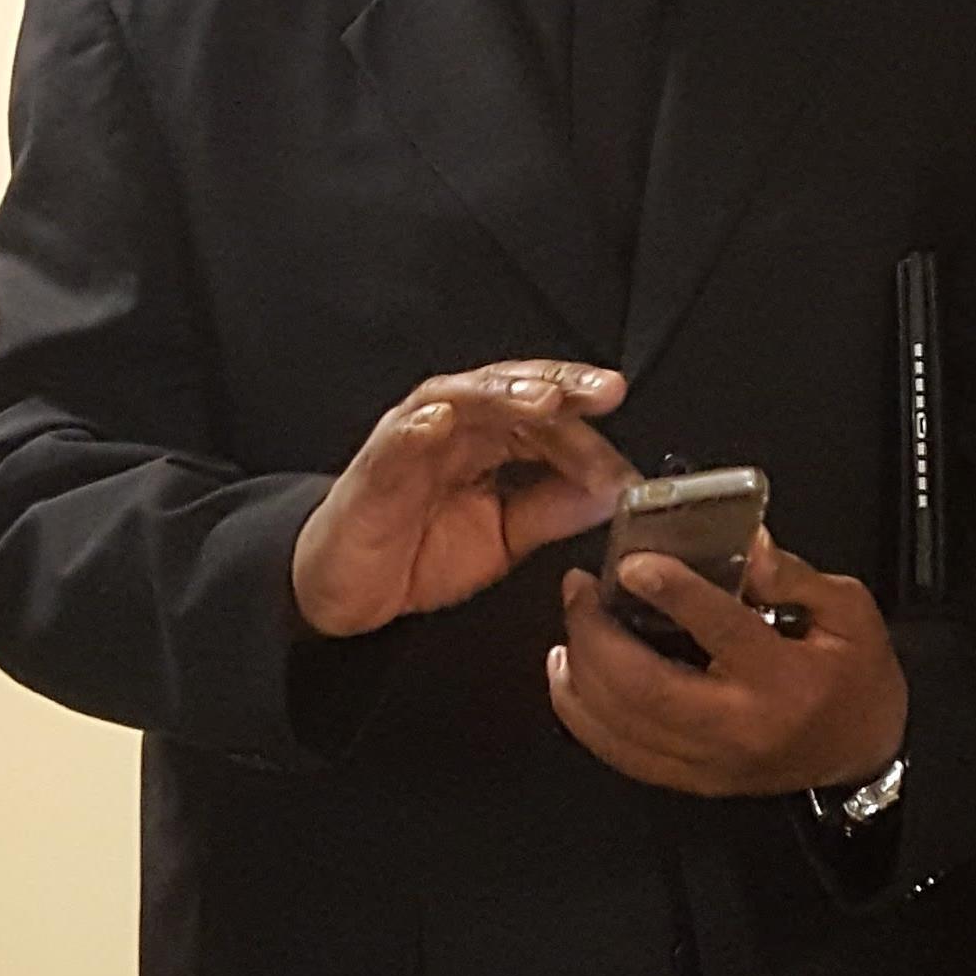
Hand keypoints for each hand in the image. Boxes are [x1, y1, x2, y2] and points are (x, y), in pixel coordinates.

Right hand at [293, 363, 629, 639]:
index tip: (627, 467)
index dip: (590, 434)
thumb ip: (553, 511)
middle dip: (560, 387)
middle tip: (604, 391)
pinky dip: (418, 426)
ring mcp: (414, 441)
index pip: (548, 420)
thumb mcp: (504, 538)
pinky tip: (440, 420)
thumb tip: (613, 493)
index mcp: (491, 441)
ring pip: (461, 398)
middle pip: (513, 390)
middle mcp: (456, 428)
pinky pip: (397, 440)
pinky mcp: (375, 467)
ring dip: (503, 394)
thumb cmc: (418, 550)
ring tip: (542, 399)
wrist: (348, 589)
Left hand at [547, 533, 909, 799]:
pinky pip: (621, 755)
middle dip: (597, 635)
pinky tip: (572, 680)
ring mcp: (710, 761)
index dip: (671, 592)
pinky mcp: (693, 780)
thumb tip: (746, 543)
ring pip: (621, 726)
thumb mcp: (847, 610)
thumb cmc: (857, 679)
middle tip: (580, 591)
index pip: (719, 631)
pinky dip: (584, 717)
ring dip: (581, 676)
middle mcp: (739, 726)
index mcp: (783, 679)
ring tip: (571, 628)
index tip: (634, 563)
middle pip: (645, 688)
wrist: (866, 751)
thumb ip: (792, 576)